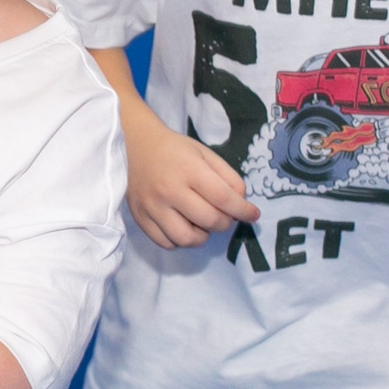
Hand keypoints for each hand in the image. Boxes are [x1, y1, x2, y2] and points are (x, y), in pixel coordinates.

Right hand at [121, 101, 257, 248]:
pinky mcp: (140, 218)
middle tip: (225, 216)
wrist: (135, 145)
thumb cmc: (175, 150)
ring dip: (203, 236)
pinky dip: (180, 240)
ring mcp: (152, 206)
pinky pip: (166, 243)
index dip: (243, 210)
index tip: (253, 214)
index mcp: (189, 170)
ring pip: (186, 239)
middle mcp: (169, 190)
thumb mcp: (205, 154)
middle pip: (209, 221)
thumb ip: (228, 177)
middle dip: (225, 223)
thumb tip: (241, 203)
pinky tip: (183, 226)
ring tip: (202, 224)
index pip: (223, 198)